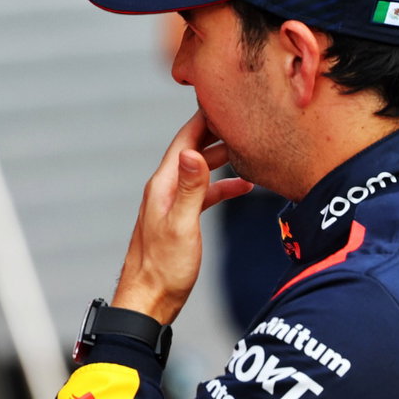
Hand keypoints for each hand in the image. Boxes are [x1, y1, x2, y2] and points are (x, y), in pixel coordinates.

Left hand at [112, 111, 251, 322]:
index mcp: (162, 186)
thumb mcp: (182, 226)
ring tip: (250, 149)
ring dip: (223, 159)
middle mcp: (164, 191)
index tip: (224, 97)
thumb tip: (191, 151)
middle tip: (246, 118)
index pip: (184, 140)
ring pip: (200, 172)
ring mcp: (171, 205)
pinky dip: (221, 187)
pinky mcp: (179, 221)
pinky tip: (242, 187)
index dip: (203, 118)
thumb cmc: (163, 269)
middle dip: (218, 133)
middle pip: (192, 151)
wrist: (148, 302)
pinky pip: (202, 194)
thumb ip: (190, 189)